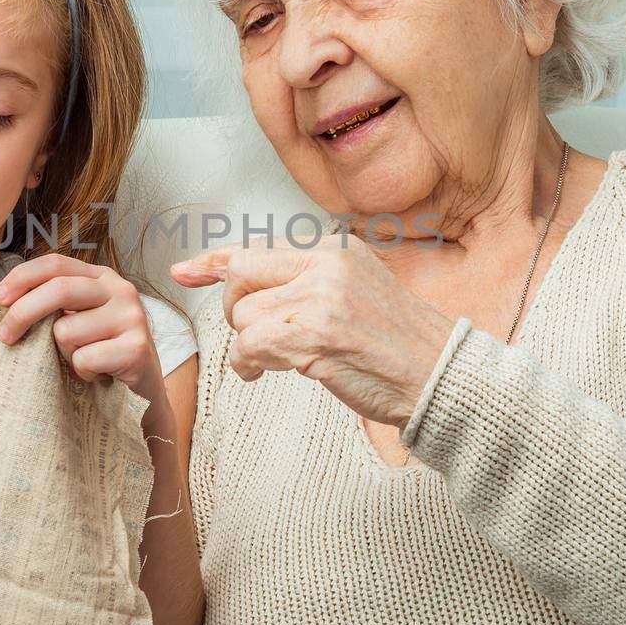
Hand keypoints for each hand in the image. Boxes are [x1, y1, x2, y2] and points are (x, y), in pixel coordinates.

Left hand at [0, 254, 166, 408]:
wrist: (142, 393)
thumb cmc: (100, 353)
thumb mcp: (77, 319)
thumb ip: (53, 304)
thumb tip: (3, 301)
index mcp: (102, 277)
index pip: (56, 264)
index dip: (22, 278)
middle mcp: (120, 290)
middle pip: (59, 289)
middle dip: (23, 312)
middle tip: (5, 336)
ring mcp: (132, 317)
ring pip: (66, 331)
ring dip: (63, 354)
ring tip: (83, 361)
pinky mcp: (136, 348)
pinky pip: (83, 359)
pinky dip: (82, 373)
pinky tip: (98, 374)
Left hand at [172, 234, 456, 426]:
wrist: (441, 376)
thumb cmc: (398, 347)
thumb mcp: (356, 293)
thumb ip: (307, 283)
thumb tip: (247, 290)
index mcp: (335, 252)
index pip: (259, 248)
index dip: (214, 260)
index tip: (184, 271)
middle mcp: (326, 266)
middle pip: (241, 275)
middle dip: (234, 309)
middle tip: (254, 335)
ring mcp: (321, 298)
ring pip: (244, 316)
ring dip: (249, 346)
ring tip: (277, 360)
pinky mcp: (316, 334)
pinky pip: (251, 346)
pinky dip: (249, 365)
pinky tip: (267, 372)